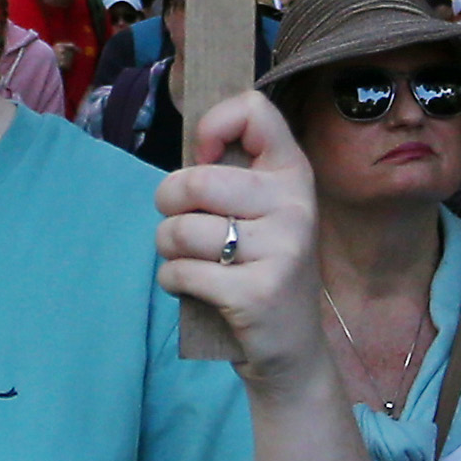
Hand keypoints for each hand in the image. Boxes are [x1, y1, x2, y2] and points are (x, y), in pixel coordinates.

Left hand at [157, 94, 327, 385]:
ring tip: (188, 260)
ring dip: (166, 248)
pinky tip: (192, 288)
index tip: (203, 160)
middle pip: (195, 178)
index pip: (254, 109)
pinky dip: (172, 281)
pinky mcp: (257, 292)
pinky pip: (180, 272)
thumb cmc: (261, 269)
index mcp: (293, 174)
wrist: (293, 351)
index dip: (212, 127)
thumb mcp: (262, 213)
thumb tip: (191, 148)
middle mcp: (294, 205)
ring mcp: (281, 249)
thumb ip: (233, 175)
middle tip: (180, 223)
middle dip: (167, 203)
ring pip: (180, 230)